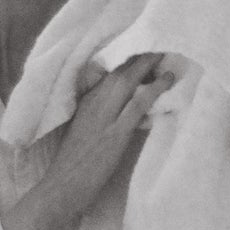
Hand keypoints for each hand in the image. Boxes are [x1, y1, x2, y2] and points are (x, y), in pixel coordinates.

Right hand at [1, 52, 176, 229]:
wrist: (61, 188)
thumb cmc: (74, 167)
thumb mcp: (83, 132)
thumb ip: (99, 116)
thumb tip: (122, 106)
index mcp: (84, 103)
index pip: (106, 74)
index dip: (125, 60)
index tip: (141, 47)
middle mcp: (93, 104)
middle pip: (118, 71)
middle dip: (139, 55)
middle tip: (159, 41)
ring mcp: (103, 117)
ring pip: (127, 81)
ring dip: (147, 64)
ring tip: (166, 51)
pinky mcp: (114, 134)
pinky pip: (137, 105)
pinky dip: (154, 90)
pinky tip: (168, 80)